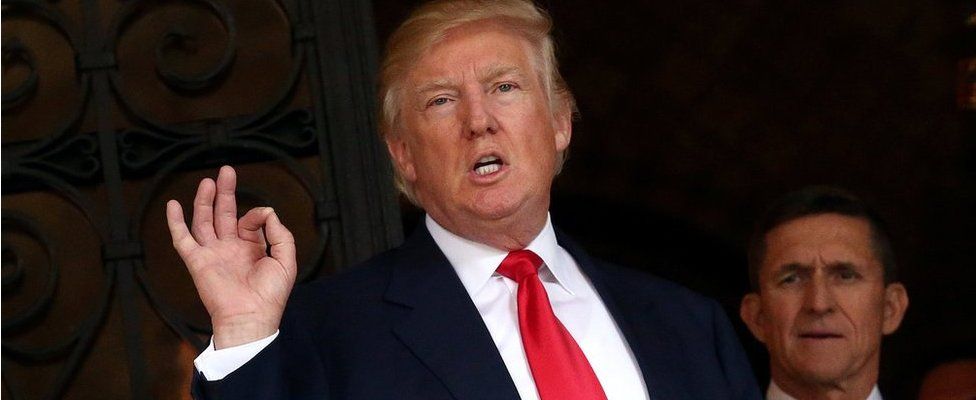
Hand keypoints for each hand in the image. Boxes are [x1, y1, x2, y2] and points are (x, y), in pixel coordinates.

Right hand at [166, 166, 296, 348]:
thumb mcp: (286, 260)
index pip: (249, 220)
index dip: (256, 214)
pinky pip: (183, 239)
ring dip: (204, 201)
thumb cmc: (270, 296)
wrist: (250, 317)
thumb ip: (281, 234)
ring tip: (207, 182)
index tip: (263, 217)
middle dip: (225, 192)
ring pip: (204, 221)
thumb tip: (268, 212)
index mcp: (252, 248)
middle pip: (224, 213)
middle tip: (226, 171)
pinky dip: (176, 223)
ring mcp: (213, 253)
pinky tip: (173, 205)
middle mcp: (231, 248)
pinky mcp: (197, 262)